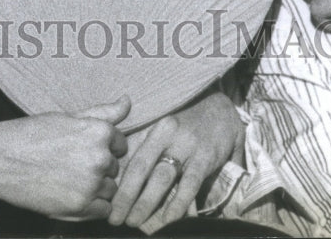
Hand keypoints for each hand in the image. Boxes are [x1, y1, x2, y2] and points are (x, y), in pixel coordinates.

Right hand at [0, 95, 130, 220]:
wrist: (1, 159)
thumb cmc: (33, 133)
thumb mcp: (69, 117)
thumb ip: (103, 112)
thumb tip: (128, 100)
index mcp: (98, 131)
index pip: (121, 144)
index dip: (104, 147)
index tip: (84, 149)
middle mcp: (99, 157)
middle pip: (115, 168)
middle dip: (99, 167)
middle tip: (72, 164)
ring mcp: (90, 184)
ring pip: (110, 189)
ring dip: (96, 187)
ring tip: (69, 179)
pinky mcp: (80, 207)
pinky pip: (103, 211)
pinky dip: (91, 206)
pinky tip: (71, 194)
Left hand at [108, 92, 243, 230]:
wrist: (221, 110)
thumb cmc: (188, 125)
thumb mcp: (166, 129)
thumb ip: (150, 150)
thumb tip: (125, 178)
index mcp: (155, 129)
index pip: (134, 159)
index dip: (120, 184)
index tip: (109, 205)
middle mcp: (168, 134)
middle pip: (142, 168)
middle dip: (127, 196)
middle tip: (116, 219)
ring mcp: (187, 145)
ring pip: (162, 177)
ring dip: (146, 202)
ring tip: (134, 222)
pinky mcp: (206, 157)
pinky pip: (189, 184)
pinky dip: (178, 203)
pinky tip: (168, 219)